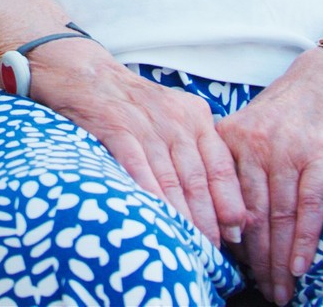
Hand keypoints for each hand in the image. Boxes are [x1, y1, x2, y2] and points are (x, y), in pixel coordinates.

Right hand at [32, 46, 246, 249]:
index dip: (230, 202)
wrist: (86, 73)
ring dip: (181, 215)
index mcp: (196, 116)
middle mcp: (175, 119)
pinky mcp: (115, 126)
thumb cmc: (133, 106)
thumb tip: (223, 202)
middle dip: (208, 218)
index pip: (220, 166)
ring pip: (170, 178)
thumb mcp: (173, 116)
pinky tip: (154, 216)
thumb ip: (196, 150)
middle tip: (214, 249)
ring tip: (188, 244)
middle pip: (197, 178)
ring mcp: (145, 123)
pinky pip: (137, 166)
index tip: (236, 232)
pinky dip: (148, 193)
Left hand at [215, 60, 322, 304]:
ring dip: (280, 260)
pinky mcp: (320, 151)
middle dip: (256, 262)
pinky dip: (305, 238)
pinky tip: (300, 266)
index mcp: (229, 139)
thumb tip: (232, 226)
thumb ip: (238, 168)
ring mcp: (287, 148)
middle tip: (263, 293)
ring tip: (282, 291)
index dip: (228, 242)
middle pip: (251, 214)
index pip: (224, 201)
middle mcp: (254, 143)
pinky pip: (310, 203)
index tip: (230, 273)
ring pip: (279, 215)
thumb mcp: (253, 130)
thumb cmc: (292, 109)